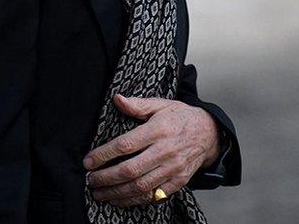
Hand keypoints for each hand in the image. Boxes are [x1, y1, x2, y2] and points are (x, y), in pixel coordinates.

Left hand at [83, 94, 220, 206]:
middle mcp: (166, 152)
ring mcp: (173, 169)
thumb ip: (137, 104)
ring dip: (117, 193)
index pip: (125, 145)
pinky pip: (155, 195)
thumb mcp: (160, 104)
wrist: (210, 133)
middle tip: (90, 180)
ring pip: (141, 186)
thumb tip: (117, 99)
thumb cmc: (180, 117)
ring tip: (99, 194)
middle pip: (131, 170)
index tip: (88, 161)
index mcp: (158, 131)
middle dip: (106, 178)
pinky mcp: (179, 181)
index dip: (104, 155)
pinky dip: (135, 200)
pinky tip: (119, 200)